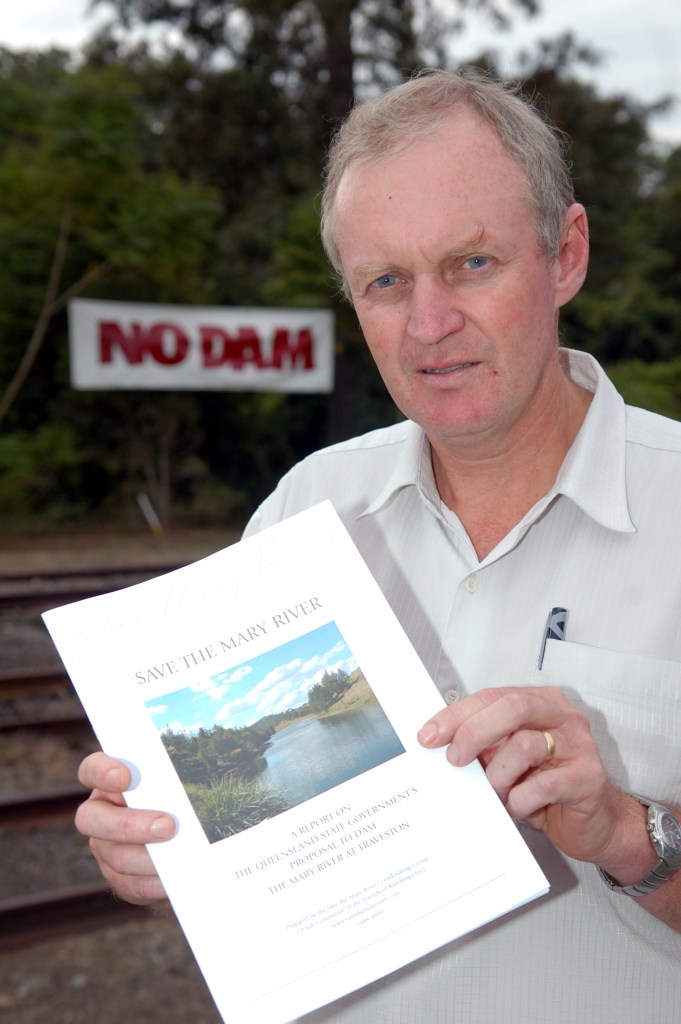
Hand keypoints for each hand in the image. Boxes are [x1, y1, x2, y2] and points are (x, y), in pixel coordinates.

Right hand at [76, 751, 174, 906]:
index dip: (101, 772)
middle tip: (168, 826)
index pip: (91, 770)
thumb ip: (173, 776)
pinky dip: (156, 882)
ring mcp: (106, 849)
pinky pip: (132, 885)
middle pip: (92, 819)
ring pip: (116, 856)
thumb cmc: (180, 795)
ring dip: (148, 858)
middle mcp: (100, 814)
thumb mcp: (175, 780)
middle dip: (129, 824)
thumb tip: (197, 770)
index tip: (124, 777)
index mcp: (109, 782)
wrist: (186, 838)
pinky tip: (176, 876)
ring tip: (180, 855)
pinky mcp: (121, 878)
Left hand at [417, 685, 636, 869]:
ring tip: (496, 792)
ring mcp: (580, 746)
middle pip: (513, 707)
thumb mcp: (510, 759)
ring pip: (525, 745)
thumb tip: (439, 741)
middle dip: (474, 732)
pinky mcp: (588, 778)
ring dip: (499, 775)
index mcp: (542, 702)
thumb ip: (485, 744)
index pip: (493, 696)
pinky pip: (543, 785)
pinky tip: (518, 807)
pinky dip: (520, 800)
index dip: (457, 714)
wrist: (596, 823)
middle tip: (455, 760)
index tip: (428, 735)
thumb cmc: (547, 786)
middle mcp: (564, 717)